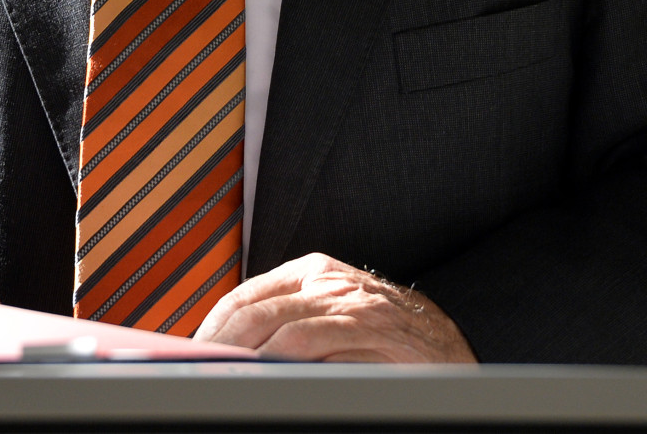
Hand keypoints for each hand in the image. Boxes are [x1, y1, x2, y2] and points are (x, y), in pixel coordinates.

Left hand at [195, 253, 475, 362]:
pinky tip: (263, 373)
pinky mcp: (370, 330)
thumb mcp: (334, 318)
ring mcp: (350, 304)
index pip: (245, 295)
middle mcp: (328, 282)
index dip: (213, 325)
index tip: (193, 353)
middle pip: (254, 309)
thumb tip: (232, 350)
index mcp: (312, 273)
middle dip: (219, 342)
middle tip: (197, 368)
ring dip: (243, 353)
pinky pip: (314, 342)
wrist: (452, 347)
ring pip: (279, 325)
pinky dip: (282, 359)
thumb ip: (291, 324)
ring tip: (221, 373)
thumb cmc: (386, 339)